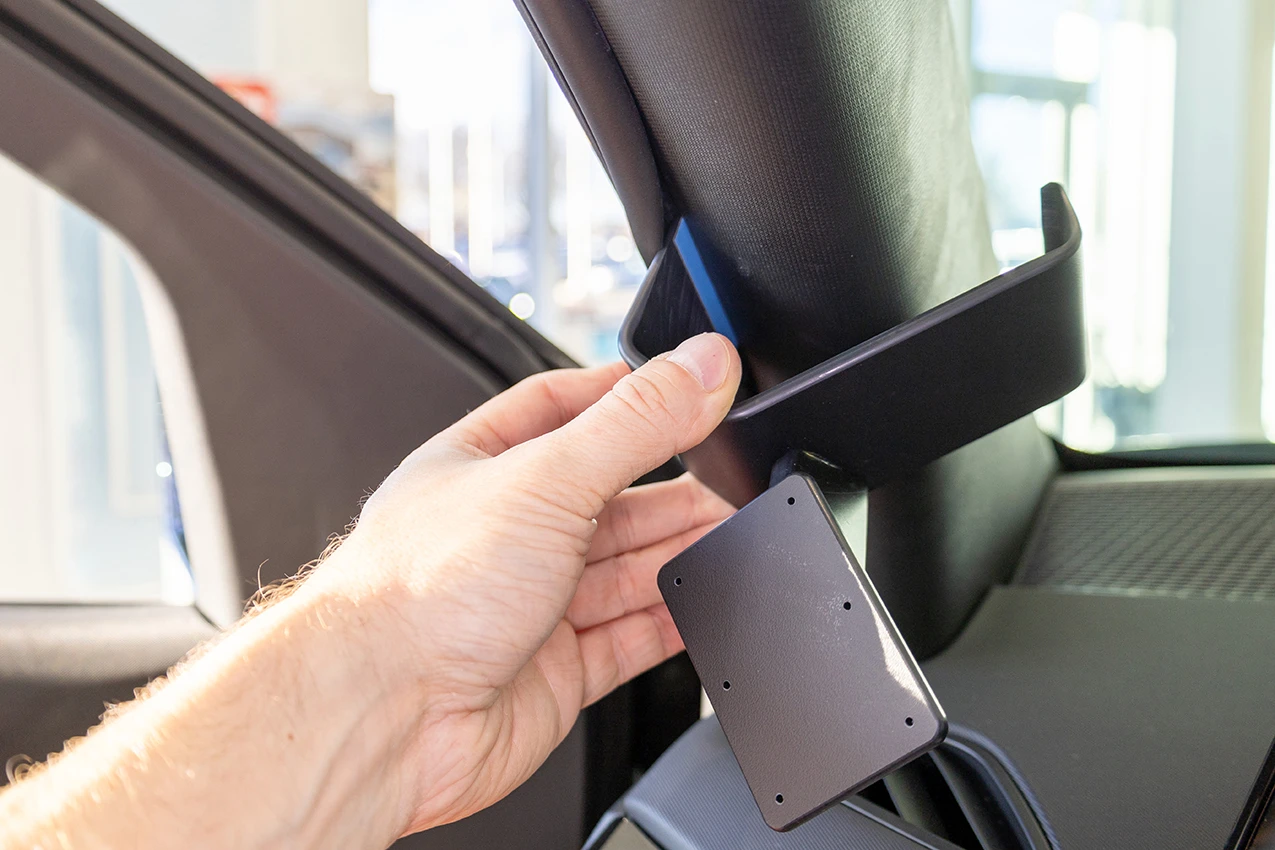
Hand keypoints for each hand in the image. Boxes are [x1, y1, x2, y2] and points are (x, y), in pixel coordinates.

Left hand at [307, 331, 741, 835]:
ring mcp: (528, 606)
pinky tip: (702, 604)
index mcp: (479, 466)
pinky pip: (629, 639)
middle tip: (730, 477)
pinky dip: (670, 622)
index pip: (561, 409)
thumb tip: (699, 367)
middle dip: (670, 486)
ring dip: (678, 551)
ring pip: (624, 568)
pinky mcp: (554, 672)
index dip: (623, 396)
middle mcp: (503, 534)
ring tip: (733, 533)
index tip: (684, 387)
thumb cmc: (416, 595)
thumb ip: (634, 424)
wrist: (380, 720)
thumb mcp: (543, 479)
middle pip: (607, 495)